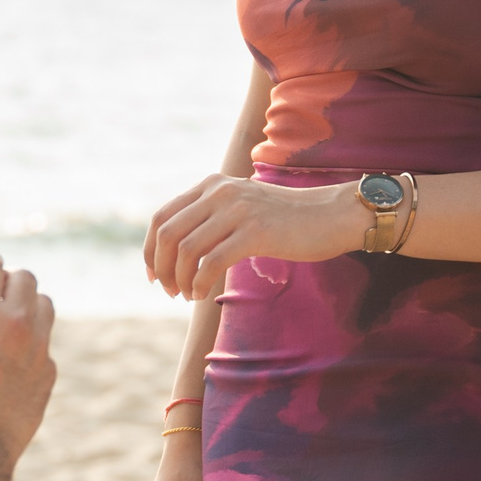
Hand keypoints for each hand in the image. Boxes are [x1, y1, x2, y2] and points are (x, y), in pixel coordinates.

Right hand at [0, 251, 56, 462]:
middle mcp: (15, 320)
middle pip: (24, 276)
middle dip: (8, 280)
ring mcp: (38, 345)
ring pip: (43, 302)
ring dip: (26, 303)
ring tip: (7, 320)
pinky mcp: (49, 368)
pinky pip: (45, 338)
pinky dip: (31, 337)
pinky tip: (11, 357)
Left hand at [142, 174, 370, 300]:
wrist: (330, 215)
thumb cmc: (286, 219)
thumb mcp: (242, 207)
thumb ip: (212, 216)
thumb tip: (176, 248)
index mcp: (212, 185)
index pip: (162, 217)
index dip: (150, 250)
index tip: (153, 275)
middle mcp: (220, 192)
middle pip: (168, 234)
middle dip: (161, 268)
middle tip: (169, 291)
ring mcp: (238, 210)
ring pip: (186, 250)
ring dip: (180, 280)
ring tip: (187, 295)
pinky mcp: (255, 232)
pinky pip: (211, 263)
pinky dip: (199, 284)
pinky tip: (202, 295)